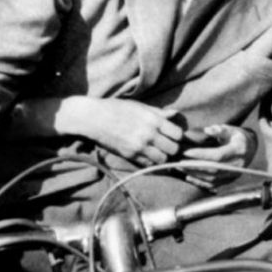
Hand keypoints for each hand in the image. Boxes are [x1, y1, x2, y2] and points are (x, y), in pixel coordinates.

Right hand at [60, 97, 184, 166]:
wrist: (94, 118)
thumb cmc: (116, 108)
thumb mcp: (139, 106)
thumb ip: (158, 112)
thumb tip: (175, 113)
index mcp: (153, 120)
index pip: (178, 134)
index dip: (177, 135)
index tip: (172, 134)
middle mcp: (148, 135)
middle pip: (173, 149)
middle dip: (172, 147)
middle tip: (167, 144)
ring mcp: (139, 147)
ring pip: (162, 160)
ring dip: (163, 156)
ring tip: (158, 151)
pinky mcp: (130, 156)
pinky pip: (148, 165)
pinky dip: (151, 162)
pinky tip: (148, 155)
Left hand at [179, 125, 257, 185]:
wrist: (250, 148)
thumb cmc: (237, 137)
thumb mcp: (230, 129)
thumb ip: (219, 129)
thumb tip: (207, 130)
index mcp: (238, 150)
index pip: (217, 156)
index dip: (201, 155)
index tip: (186, 152)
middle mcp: (237, 165)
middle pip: (213, 169)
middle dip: (194, 166)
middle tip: (179, 162)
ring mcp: (233, 175)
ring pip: (211, 179)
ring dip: (194, 174)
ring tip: (181, 168)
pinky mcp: (229, 181)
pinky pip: (213, 185)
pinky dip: (200, 182)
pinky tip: (189, 177)